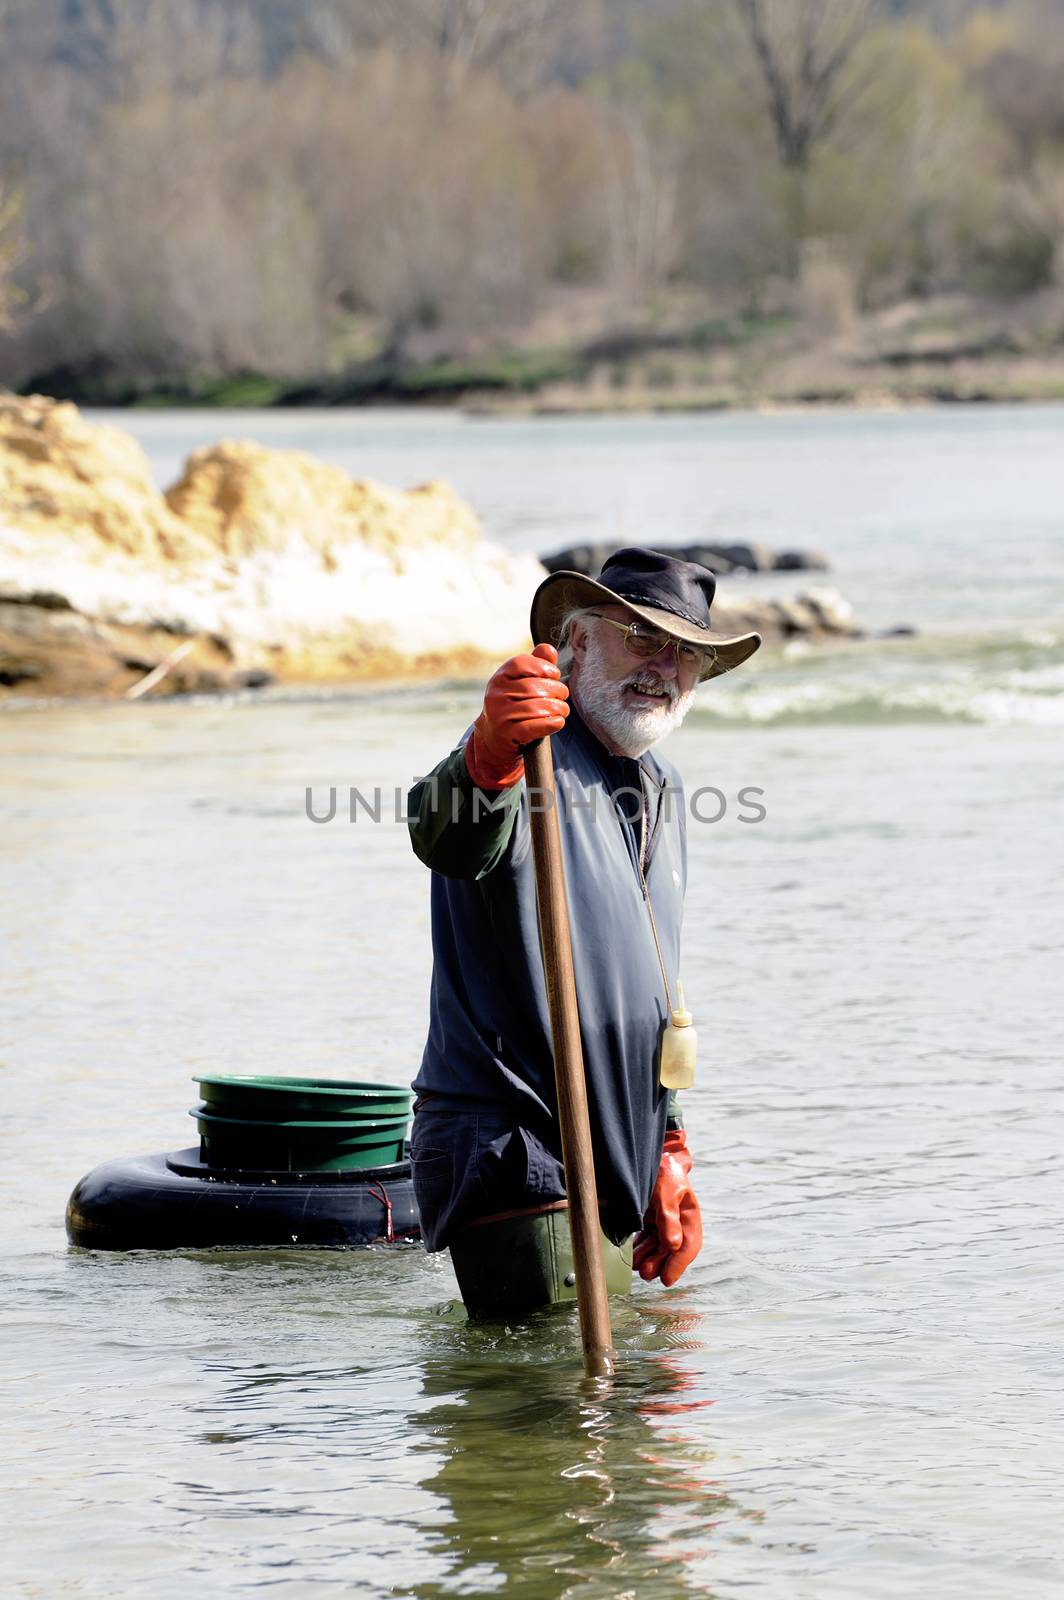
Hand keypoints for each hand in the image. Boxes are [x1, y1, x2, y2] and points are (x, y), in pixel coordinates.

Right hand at [464, 643, 569, 789]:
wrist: (496, 736)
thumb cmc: (515, 704)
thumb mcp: (522, 682)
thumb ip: (537, 665)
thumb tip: (548, 649)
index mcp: (500, 677)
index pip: (520, 663)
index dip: (542, 666)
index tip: (555, 674)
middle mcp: (496, 695)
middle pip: (533, 686)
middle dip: (556, 690)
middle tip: (563, 694)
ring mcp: (500, 715)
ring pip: (536, 708)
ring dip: (557, 708)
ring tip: (563, 709)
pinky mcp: (507, 734)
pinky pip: (534, 727)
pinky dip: (551, 723)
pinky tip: (559, 721)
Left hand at [632, 1129, 702, 1287]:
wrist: (652, 1154)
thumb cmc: (662, 1170)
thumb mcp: (665, 1191)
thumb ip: (668, 1217)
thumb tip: (673, 1245)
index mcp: (689, 1215)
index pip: (688, 1245)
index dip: (678, 1264)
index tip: (667, 1279)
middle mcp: (678, 1221)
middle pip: (672, 1250)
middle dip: (660, 1264)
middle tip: (647, 1274)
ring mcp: (664, 1221)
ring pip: (658, 1247)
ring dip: (649, 1259)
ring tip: (638, 1266)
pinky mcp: (650, 1219)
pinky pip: (648, 1239)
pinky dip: (641, 1249)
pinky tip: (633, 1256)